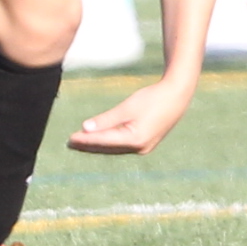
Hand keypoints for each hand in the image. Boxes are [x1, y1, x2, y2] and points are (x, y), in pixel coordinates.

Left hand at [65, 76, 193, 155]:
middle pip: (108, 148)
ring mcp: (144, 147)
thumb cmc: (153, 98)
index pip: (104, 141)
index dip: (86, 140)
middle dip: (88, 145)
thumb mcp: (127, 107)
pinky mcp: (145, 143)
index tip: (70, 139)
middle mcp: (140, 148)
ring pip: (114, 148)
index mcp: (135, 139)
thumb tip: (85, 129)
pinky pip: (122, 146)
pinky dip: (109, 143)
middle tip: (69, 143)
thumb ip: (106, 119)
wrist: (177, 96)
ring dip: (97, 145)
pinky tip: (98, 140)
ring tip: (79, 143)